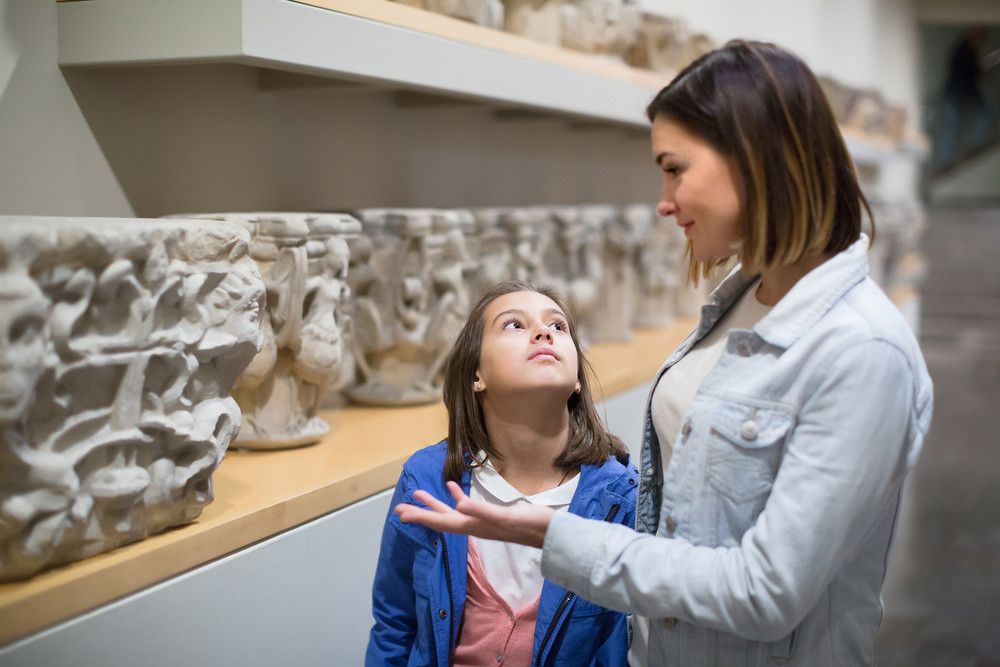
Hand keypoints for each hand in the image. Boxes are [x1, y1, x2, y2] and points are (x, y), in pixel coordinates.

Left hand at [395, 481, 553, 548]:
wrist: (550, 533)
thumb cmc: (531, 525)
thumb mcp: (507, 516)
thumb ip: (482, 512)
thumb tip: (458, 506)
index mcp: (474, 526)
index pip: (442, 521)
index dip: (421, 516)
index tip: (401, 513)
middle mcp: (473, 525)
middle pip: (441, 519)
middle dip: (420, 513)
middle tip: (399, 508)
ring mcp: (481, 521)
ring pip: (451, 513)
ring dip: (434, 504)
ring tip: (418, 494)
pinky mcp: (490, 515)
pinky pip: (467, 505)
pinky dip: (456, 496)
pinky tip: (452, 488)